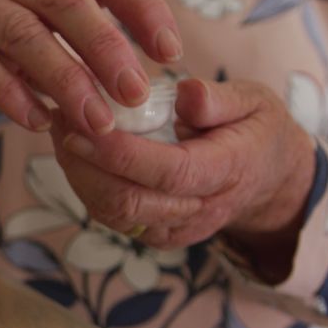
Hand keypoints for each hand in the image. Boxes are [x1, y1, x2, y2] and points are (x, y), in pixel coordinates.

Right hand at [0, 0, 183, 135]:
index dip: (142, 6)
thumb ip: (71, 53)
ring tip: (94, 122)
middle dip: (107, 46)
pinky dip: (9, 92)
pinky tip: (35, 122)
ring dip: (65, 79)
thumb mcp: (28, 32)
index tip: (170, 53)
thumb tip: (129, 96)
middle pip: (66, 0)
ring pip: (23, 32)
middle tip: (136, 95)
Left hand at [49, 79, 314, 268]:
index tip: (82, 126)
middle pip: (129, 201)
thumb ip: (220, 99)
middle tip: (61, 118)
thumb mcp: (254, 101)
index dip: (119, 154)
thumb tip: (185, 94)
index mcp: (226, 172)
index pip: (168, 172)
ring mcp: (174, 227)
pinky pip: (111, 216)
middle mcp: (198, 209)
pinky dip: (85, 184)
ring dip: (77, 174)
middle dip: (85, 163)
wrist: (267, 179)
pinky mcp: (155, 233)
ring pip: (112, 213)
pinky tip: (74, 151)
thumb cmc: (254, 130)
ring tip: (61, 129)